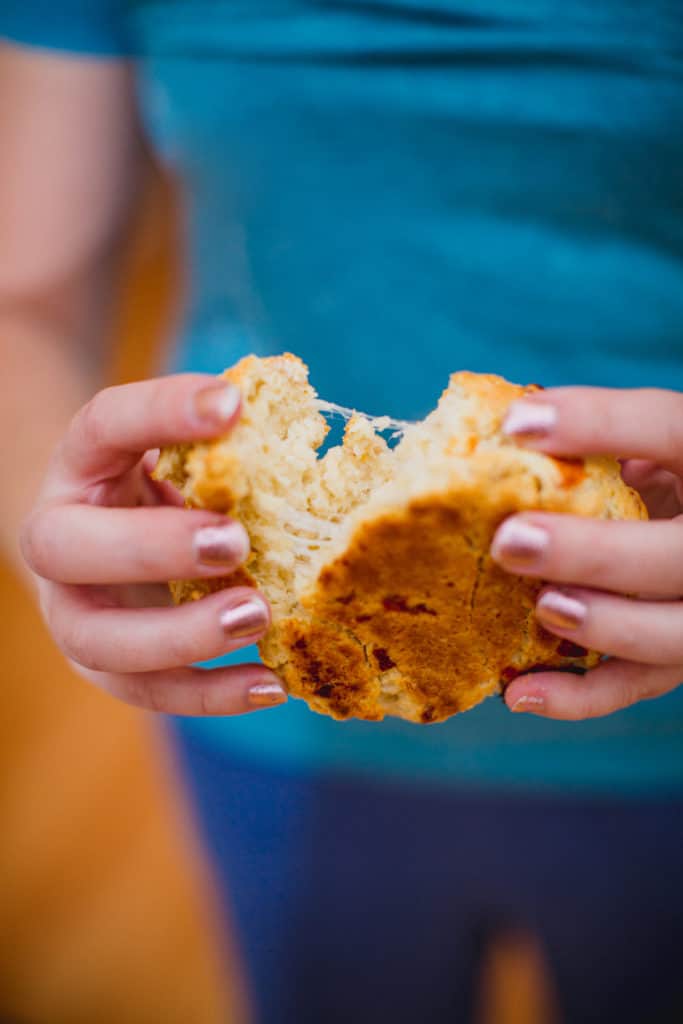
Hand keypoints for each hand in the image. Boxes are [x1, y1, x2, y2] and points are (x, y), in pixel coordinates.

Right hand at [20, 375, 286, 714]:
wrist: (108, 536)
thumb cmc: (161, 485)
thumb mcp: (178, 451)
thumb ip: (216, 442)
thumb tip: (286, 426)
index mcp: (79, 465)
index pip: (102, 425)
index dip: (160, 411)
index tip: (233, 404)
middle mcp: (56, 540)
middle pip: (66, 548)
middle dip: (151, 549)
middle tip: (233, 542)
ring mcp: (72, 610)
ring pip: (98, 641)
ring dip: (181, 636)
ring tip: (258, 617)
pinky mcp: (105, 667)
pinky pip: (147, 692)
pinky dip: (210, 695)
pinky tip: (272, 684)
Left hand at [490, 386, 682, 719]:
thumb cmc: (658, 472)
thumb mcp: (646, 443)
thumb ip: (597, 440)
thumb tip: (493, 435)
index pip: (670, 428)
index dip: (600, 423)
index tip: (516, 424)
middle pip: (676, 554)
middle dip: (593, 552)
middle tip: (511, 541)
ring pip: (675, 632)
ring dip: (604, 626)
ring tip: (541, 608)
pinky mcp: (682, 655)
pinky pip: (639, 685)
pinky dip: (579, 697)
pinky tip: (517, 693)